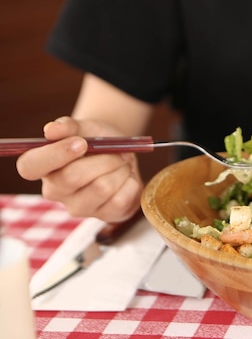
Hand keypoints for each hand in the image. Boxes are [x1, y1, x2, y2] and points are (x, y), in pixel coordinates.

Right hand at [16, 116, 142, 221]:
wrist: (121, 153)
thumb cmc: (96, 140)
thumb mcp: (84, 127)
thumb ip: (67, 126)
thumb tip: (51, 129)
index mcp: (41, 167)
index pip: (30, 167)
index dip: (55, 154)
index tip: (82, 143)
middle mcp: (54, 191)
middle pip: (73, 177)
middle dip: (103, 158)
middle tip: (117, 151)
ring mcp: (78, 208)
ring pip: (102, 188)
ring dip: (120, 169)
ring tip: (122, 163)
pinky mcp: (103, 216)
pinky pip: (121, 200)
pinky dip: (131, 183)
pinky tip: (127, 178)